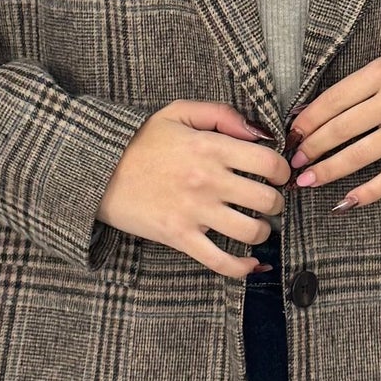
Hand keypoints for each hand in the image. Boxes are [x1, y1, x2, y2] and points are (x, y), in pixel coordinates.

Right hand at [96, 99, 292, 277]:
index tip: (276, 175)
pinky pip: (221, 261)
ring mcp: (195, 212)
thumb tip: (259, 132)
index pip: (269, 163)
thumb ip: (222, 114)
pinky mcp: (179, 237)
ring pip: (251, 232)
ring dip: (263, 231)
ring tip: (256, 225)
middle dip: (275, 202)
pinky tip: (250, 263)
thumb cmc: (140, 141)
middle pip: (267, 200)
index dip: (282, 170)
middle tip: (268, 201)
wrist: (98, 170)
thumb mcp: (179, 112)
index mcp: (211, 147)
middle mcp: (208, 180)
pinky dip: (242, 268)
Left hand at [285, 52, 380, 209]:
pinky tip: (346, 202)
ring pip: (358, 154)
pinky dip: (366, 192)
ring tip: (307, 181)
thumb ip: (363, 86)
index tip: (291, 136)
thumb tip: (319, 112)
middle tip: (292, 163)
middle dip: (310, 149)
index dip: (306, 121)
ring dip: (327, 171)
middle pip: (339, 128)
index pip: (332, 100)